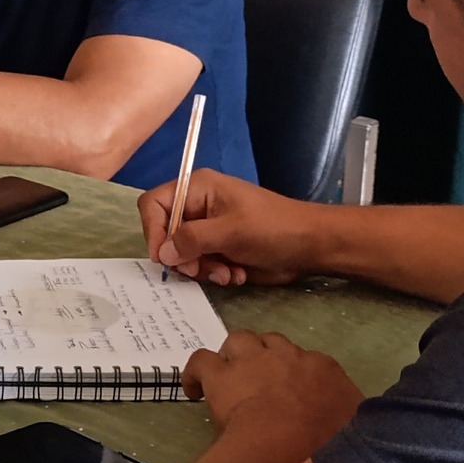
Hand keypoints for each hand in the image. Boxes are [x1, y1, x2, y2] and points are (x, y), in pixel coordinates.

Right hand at [141, 169, 325, 284]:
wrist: (310, 246)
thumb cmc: (273, 228)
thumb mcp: (231, 231)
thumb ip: (192, 240)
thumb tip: (162, 253)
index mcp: (198, 189)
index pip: (155, 204)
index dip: (153, 230)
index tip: (163, 257)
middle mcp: (198, 207)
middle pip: (166, 234)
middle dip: (184, 257)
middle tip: (199, 270)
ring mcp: (209, 229)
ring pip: (183, 255)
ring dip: (203, 269)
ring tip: (228, 274)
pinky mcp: (219, 249)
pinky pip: (201, 265)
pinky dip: (216, 273)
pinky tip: (237, 274)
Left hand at [184, 330, 363, 453]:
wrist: (287, 444)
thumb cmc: (324, 444)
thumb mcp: (356, 429)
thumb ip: (353, 418)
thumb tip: (357, 423)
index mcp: (323, 369)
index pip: (309, 361)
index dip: (295, 375)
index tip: (289, 393)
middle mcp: (287, 355)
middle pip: (272, 343)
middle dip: (263, 356)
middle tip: (257, 381)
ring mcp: (252, 361)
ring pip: (238, 340)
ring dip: (233, 355)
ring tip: (228, 376)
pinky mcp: (221, 375)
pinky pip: (201, 361)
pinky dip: (195, 373)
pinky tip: (194, 390)